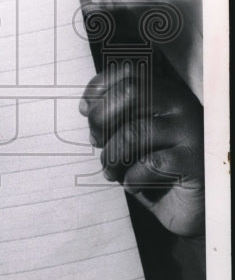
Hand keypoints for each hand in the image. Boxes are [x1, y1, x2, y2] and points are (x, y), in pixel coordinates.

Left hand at [80, 57, 204, 236]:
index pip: (129, 72)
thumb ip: (116, 118)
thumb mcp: (133, 139)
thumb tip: (88, 108)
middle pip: (129, 92)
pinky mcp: (194, 160)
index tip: (86, 111)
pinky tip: (135, 183)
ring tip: (111, 171)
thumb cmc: (158, 171)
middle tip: (97, 142)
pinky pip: (150, 163)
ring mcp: (190, 130)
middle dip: (102, 119)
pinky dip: (133, 177)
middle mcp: (180, 105)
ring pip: (133, 131)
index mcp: (165, 94)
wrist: (193, 207)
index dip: (100, 88)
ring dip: (112, 157)